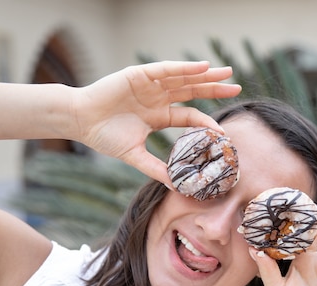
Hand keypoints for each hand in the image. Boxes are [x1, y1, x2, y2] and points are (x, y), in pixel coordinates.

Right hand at [71, 61, 240, 184]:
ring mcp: (150, 85)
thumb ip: (156, 169)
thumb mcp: (135, 156)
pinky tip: (203, 67)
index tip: (224, 130)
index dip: (207, 121)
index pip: (190, 116)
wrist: (79, 121)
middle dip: (214, 89)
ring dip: (205, 75)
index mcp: (158, 116)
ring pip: (184, 78)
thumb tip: (177, 187)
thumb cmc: (103, 137)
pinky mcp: (140, 74)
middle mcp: (158, 98)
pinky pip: (167, 70)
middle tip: (237, 88)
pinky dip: (185, 68)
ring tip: (227, 72)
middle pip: (192, 92)